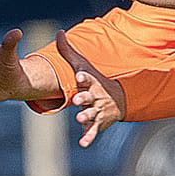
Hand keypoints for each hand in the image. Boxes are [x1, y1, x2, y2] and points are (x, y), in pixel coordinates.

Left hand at [58, 31, 123, 147]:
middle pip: (88, 98)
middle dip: (84, 99)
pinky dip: (89, 138)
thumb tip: (58, 31)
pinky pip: (92, 132)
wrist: (116, 100)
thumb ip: (68, 51)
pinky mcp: (97, 124)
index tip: (79, 76)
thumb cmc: (93, 81)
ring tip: (80, 118)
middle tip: (78, 100)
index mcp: (90, 83)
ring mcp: (96, 111)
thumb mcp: (82, 66)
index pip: (87, 78)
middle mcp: (94, 97)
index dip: (83, 78)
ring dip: (86, 116)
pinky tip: (83, 144)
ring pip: (90, 115)